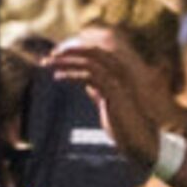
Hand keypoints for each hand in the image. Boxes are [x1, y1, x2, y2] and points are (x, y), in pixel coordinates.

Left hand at [47, 33, 170, 164]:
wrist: (138, 138)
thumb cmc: (124, 122)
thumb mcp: (110, 102)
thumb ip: (100, 91)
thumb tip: (89, 85)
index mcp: (120, 70)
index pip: (97, 50)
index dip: (78, 48)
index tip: (59, 52)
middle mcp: (121, 71)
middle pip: (93, 49)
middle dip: (70, 48)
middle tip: (51, 54)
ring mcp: (119, 80)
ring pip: (89, 61)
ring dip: (67, 60)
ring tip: (48, 64)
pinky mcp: (113, 91)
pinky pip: (89, 76)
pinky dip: (72, 74)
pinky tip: (58, 77)